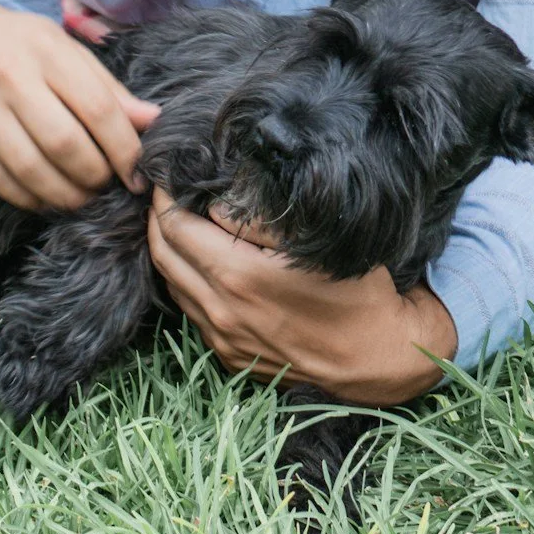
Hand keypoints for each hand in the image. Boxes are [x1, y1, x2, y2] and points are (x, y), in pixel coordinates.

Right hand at [0, 0, 161, 211]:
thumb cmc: (18, 46)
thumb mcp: (64, 51)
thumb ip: (106, 88)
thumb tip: (152, 121)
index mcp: (46, 49)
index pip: (98, 108)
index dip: (124, 148)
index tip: (137, 174)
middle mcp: (6, 73)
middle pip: (64, 143)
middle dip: (94, 176)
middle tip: (106, 188)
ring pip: (28, 167)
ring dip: (63, 194)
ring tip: (80, 199)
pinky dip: (26, 197)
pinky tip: (44, 198)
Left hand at [146, 190, 456, 405]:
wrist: (374, 357)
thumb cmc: (355, 291)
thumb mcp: (315, 242)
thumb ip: (259, 219)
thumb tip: (216, 204)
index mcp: (238, 276)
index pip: (175, 228)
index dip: (165, 197)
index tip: (169, 175)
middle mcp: (221, 311)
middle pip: (162, 256)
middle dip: (159, 220)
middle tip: (167, 194)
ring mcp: (222, 338)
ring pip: (172, 286)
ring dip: (170, 252)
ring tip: (182, 224)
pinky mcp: (229, 356)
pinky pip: (192, 312)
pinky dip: (187, 282)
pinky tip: (204, 265)